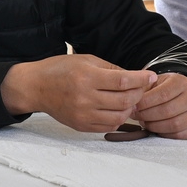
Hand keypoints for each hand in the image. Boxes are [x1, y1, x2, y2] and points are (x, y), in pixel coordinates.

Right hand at [1, 54, 154, 133]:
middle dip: (138, 94)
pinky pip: (109, 126)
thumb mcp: (85, 60)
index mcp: (87, 77)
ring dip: (130, 108)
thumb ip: (111, 69)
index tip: (151, 76)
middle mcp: (85, 98)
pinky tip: (117, 108)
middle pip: (124, 101)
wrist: (35, 87)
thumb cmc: (60, 69)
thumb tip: (135, 77)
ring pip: (120, 116)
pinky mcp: (81, 126)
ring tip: (129, 99)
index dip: (141, 79)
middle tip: (141, 88)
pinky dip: (118, 118)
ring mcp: (83, 114)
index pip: (123, 80)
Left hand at [133, 73, 186, 139]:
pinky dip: (164, 134)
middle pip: (168, 110)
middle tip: (136, 116)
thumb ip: (142, 89)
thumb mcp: (151, 83)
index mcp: (181, 82)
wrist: (175, 96)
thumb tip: (132, 102)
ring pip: (174, 124)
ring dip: (155, 126)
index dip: (146, 102)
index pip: (163, 94)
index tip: (134, 106)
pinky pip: (179, 135)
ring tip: (144, 122)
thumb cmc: (160, 89)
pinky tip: (155, 129)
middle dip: (148, 115)